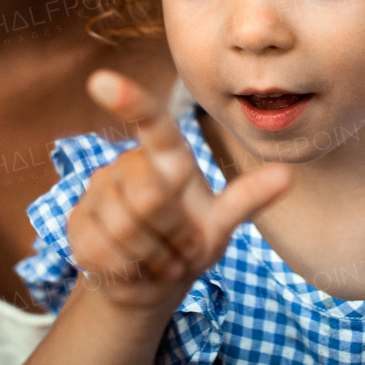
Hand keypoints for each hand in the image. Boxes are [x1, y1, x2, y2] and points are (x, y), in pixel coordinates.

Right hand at [65, 70, 291, 309]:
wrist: (149, 284)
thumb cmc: (188, 244)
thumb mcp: (221, 224)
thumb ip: (248, 198)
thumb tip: (287, 174)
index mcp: (167, 157)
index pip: (151, 122)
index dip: (128, 100)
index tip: (100, 80)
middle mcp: (129, 164)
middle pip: (149, 196)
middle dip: (174, 234)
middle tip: (183, 251)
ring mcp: (99, 191)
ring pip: (125, 227)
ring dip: (153, 257)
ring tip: (161, 260)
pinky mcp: (77, 221)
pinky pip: (103, 249)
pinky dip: (129, 270)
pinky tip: (134, 268)